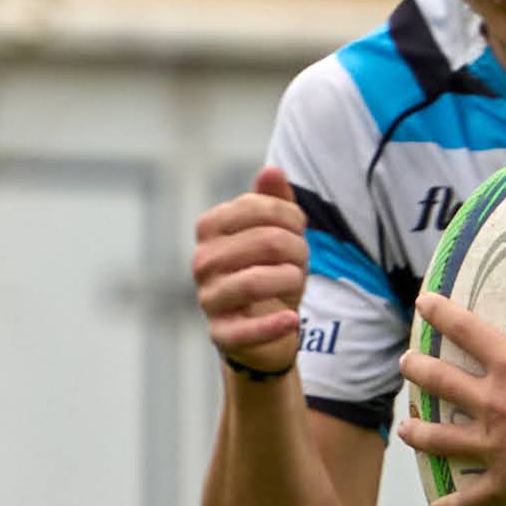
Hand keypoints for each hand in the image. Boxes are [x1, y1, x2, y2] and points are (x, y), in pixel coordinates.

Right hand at [194, 166, 312, 378]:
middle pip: (265, 243)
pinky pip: (245, 331)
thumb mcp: (277, 233)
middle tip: (303, 260)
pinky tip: (293, 319)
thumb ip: (273, 201)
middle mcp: (203, 261)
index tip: (300, 229)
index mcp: (210, 228)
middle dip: (297, 250)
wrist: (265, 326)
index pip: (256, 208)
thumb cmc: (269, 270)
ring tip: (298, 281)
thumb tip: (271, 171)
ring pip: (254, 283)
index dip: (290, 217)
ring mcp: (208, 298)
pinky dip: (272, 325)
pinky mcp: (221, 334)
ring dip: (291, 279)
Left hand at [400, 258, 505, 505]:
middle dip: (418, 370)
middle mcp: (495, 404)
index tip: (421, 304)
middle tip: (404, 364)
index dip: (441, 313)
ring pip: (443, 438)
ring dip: (420, 432)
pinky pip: (473, 496)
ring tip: (405, 429)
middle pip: (442, 382)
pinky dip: (454, 505)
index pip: (467, 331)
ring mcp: (497, 446)